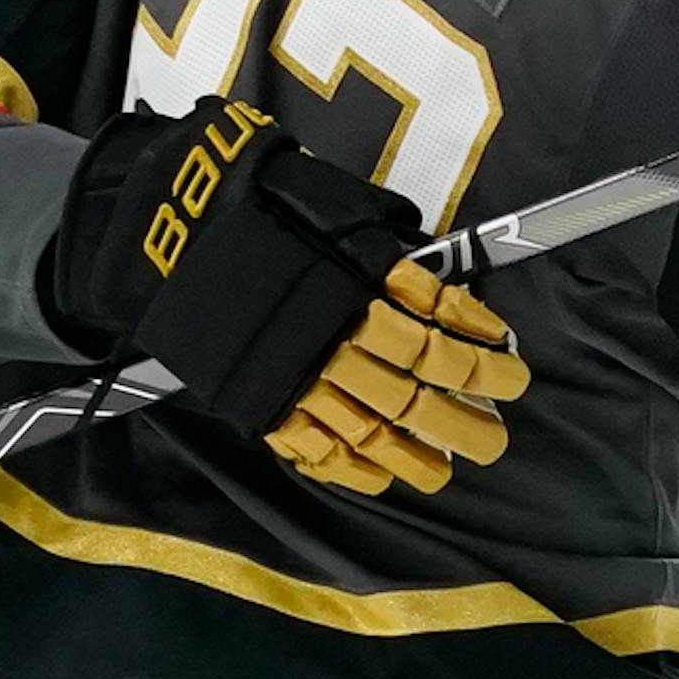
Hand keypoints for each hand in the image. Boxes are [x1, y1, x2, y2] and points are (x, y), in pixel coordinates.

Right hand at [46, 98, 529, 492]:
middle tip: (498, 435)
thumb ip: (382, 239)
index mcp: (358, 279)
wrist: (167, 232)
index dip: (479, 346)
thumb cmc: (260, 202)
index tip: (511, 361)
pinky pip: (314, 446)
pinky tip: (384, 477)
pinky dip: (353, 468)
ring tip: (450, 466)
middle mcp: (334, 333)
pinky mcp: (260, 401)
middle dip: (465, 415)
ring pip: (372, 426)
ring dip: (418, 451)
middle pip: (415, 385)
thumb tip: (431, 272)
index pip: (437, 322)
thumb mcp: (333, 202)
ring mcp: (296, 374)